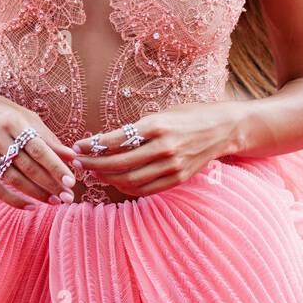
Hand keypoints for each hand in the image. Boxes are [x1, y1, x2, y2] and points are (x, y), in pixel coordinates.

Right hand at [0, 78, 78, 210]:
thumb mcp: (23, 115)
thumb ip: (46, 136)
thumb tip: (71, 155)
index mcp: (13, 121)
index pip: (39, 149)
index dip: (56, 166)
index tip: (72, 180)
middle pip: (28, 167)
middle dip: (51, 184)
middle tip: (68, 196)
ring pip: (14, 179)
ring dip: (37, 194)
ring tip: (55, 201)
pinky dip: (13, 200)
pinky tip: (31, 206)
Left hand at [69, 103, 240, 196]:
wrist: (224, 129)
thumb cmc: (191, 115)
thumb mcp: (164, 113)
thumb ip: (139, 128)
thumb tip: (107, 141)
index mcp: (158, 125)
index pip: (116, 139)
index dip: (93, 145)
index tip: (78, 145)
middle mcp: (164, 147)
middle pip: (119, 163)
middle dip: (94, 164)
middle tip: (78, 163)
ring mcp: (172, 166)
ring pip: (130, 179)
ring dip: (107, 178)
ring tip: (93, 172)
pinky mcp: (178, 178)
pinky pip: (145, 189)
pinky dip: (126, 188)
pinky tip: (115, 181)